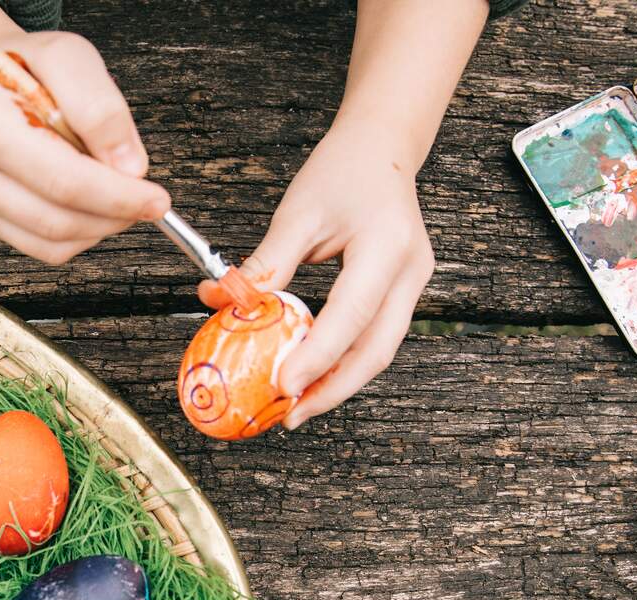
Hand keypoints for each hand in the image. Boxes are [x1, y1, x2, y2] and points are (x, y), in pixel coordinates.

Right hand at [0, 24, 169, 264]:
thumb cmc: (32, 70)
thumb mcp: (72, 59)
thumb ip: (102, 108)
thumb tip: (129, 169)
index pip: (63, 179)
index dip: (118, 196)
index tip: (158, 200)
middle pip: (57, 218)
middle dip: (114, 215)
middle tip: (149, 203)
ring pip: (52, 242)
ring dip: (100, 227)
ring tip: (118, 197)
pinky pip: (43, 249)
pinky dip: (80, 235)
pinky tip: (91, 207)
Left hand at [199, 126, 434, 428]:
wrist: (383, 147)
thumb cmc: (342, 171)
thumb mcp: (297, 214)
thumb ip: (267, 264)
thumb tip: (222, 302)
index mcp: (387, 247)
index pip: (351, 315)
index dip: (318, 355)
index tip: (284, 385)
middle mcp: (411, 272)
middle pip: (376, 351)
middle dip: (332, 389)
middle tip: (290, 414)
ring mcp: (414, 285)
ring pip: (379, 351)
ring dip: (338, 383)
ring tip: (296, 404)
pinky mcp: (403, 292)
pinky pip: (375, 338)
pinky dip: (343, 362)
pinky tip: (312, 375)